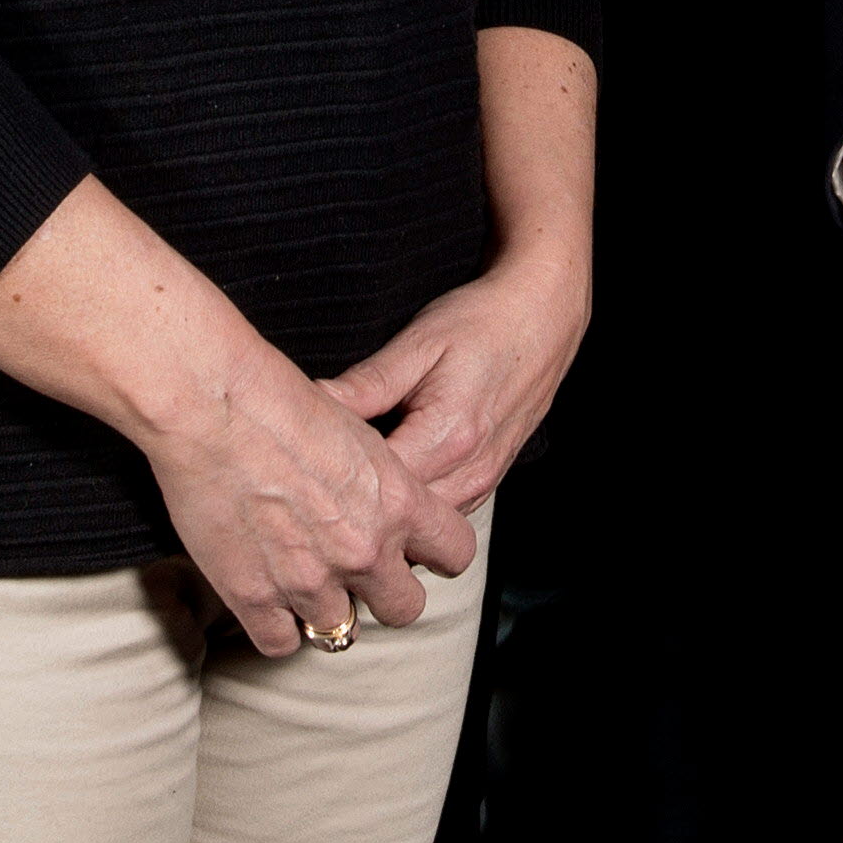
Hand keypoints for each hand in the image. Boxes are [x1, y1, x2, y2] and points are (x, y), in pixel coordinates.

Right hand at [0, 175, 460, 656]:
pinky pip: (281, 644)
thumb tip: (378, 494)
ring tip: (300, 578)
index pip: (455, 554)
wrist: (214, 403)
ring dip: (323, 607)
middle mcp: (364, 549)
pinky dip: (275, 627)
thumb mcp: (356, 426)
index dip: (435, 554)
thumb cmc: (278, 399)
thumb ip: (378, 476)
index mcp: (399, 502)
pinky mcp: (254, 596)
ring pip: (340, 630)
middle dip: (383, 593)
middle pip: (405, 608)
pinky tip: (266, 600)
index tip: (416, 550)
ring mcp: (310, 579)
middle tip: (355, 571)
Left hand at [329, 235, 590, 520]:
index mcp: (446, 438)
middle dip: (353, 505)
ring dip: (383, 513)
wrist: (542, 316)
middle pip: (395, 519)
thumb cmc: (480, 323)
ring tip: (345, 485)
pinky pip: (440, 514)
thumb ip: (365, 385)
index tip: (300, 463)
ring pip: (419, 526)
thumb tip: (311, 405)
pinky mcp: (487, 481)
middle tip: (313, 480)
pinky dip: (412, 509)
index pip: (373, 485)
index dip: (331, 478)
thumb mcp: (417, 344)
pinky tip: (385, 484)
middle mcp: (468, 472)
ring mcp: (482, 483)